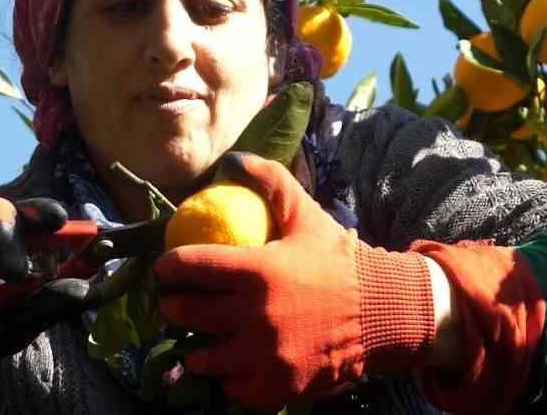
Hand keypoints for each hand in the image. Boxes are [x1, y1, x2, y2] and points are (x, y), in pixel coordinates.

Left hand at [154, 153, 435, 410]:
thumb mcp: (305, 216)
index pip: (193, 266)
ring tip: (197, 340)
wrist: (382, 310)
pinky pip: (235, 389)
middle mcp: (256, 316)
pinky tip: (231, 367)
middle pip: (189, 314)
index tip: (164, 267)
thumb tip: (235, 159)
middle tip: (172, 302)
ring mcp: (266, 356)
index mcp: (258, 271)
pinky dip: (229, 379)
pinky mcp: (279, 386)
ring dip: (196, 348)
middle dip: (172, 306)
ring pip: (206, 358)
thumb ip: (271, 182)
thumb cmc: (338, 261)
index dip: (169, 266)